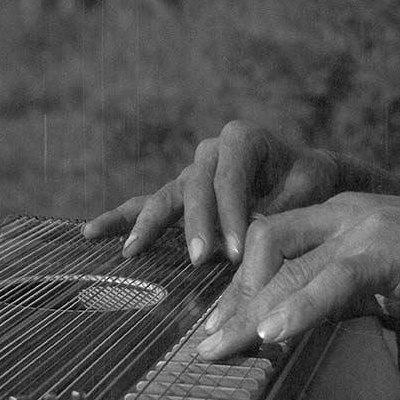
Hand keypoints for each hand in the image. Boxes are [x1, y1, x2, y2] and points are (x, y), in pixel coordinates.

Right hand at [82, 122, 341, 264]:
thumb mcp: (307, 190)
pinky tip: (90, 232)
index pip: (230, 179)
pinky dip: (123, 219)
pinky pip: (147, 204)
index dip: (231, 216)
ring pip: (166, 197)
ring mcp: (192, 172)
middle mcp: (211, 150)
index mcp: (243, 139)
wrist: (306, 178)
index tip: (235, 253)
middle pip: (196, 188)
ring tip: (129, 251)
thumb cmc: (310, 183)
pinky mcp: (180, 193)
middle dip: (197, 226)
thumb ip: (281, 209)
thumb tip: (256, 235)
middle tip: (199, 260)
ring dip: (149, 226)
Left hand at [196, 192, 399, 357]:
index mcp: (343, 215)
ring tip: (221, 348)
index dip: (240, 286)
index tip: (217, 328)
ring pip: (287, 259)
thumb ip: (340, 295)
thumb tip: (292, 324)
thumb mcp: (385, 284)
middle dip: (231, 296)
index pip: (273, 241)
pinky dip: (298, 307)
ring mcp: (367, 228)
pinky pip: (332, 278)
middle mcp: (346, 212)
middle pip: (265, 243)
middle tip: (205, 345)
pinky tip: (272, 334)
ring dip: (248, 307)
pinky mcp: (390, 251)